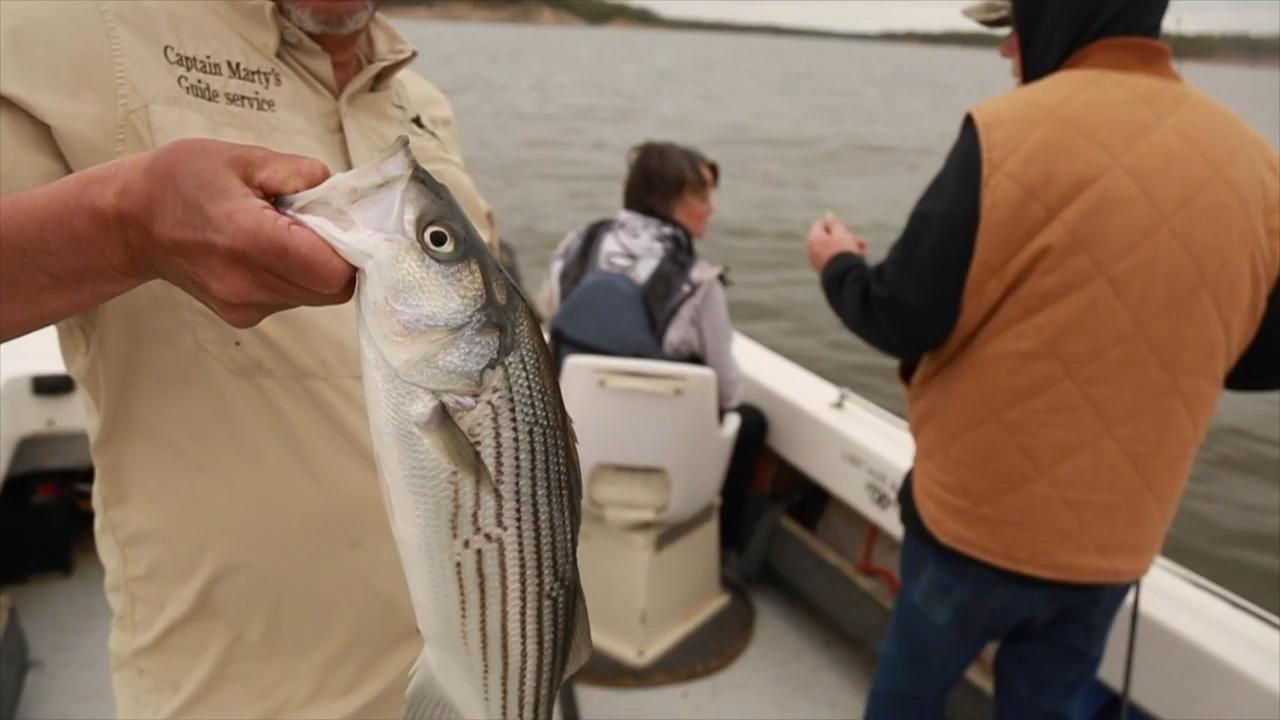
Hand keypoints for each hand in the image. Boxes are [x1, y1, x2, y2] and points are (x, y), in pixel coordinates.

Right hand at [113, 139, 354, 327]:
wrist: (130, 222)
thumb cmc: (181, 181)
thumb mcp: (241, 158)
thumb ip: (296, 173)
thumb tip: (336, 190)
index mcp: (250, 240)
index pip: (334, 272)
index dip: (350, 248)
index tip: (337, 221)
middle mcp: (248, 284)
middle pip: (332, 290)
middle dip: (336, 258)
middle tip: (313, 224)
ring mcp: (244, 306)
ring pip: (315, 298)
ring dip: (314, 268)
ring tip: (281, 234)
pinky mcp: (241, 317)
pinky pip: (290, 301)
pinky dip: (293, 278)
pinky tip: (265, 252)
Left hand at [806, 213, 866, 271]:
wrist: (843, 277)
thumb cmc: (842, 252)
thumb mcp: (842, 234)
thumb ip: (835, 224)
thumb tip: (829, 215)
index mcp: (813, 238)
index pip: (820, 224)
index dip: (834, 224)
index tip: (845, 229)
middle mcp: (812, 249)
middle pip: (829, 238)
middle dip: (847, 238)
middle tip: (862, 242)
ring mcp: (817, 260)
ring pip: (835, 249)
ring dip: (850, 248)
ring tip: (864, 252)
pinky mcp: (824, 269)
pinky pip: (835, 259)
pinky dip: (845, 257)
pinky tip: (859, 259)